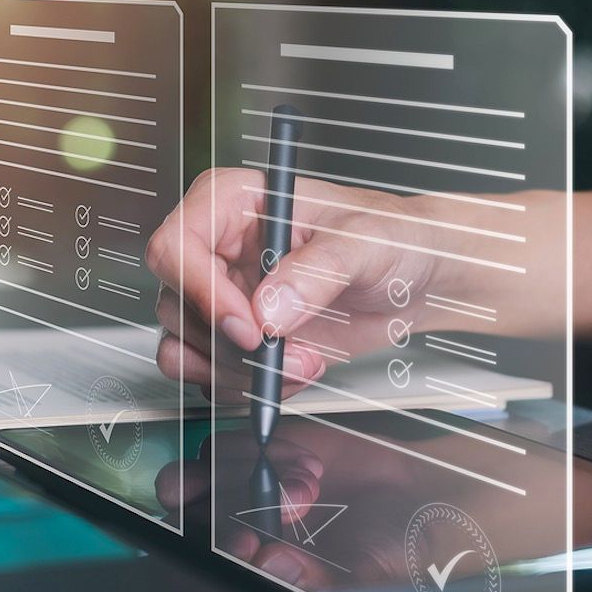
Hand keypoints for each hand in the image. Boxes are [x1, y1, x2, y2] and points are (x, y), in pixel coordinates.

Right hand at [145, 168, 444, 400]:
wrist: (416, 277)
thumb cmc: (391, 236)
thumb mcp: (364, 241)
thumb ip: (316, 271)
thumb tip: (268, 311)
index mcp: (232, 204)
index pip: (175, 247)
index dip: (201, 293)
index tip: (250, 326)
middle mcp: (218, 250)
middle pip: (175, 307)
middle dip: (231, 345)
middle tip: (285, 353)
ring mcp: (225, 297)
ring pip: (185, 349)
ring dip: (242, 372)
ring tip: (304, 362)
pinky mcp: (239, 338)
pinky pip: (213, 376)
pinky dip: (252, 387)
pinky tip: (299, 370)